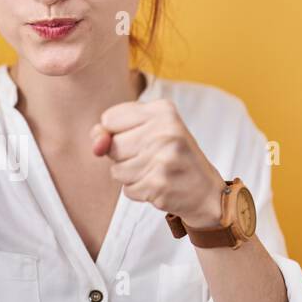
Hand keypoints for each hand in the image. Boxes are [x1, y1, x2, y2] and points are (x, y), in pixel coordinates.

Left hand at [90, 98, 224, 228]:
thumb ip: (112, 131)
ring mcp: (163, 159)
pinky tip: (158, 185)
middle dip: (123, 156)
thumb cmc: (172, 156)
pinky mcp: (159, 185)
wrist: (205, 191)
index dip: (117, 133)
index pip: (109, 119)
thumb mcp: (149, 131)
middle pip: (112, 145)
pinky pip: (127, 190)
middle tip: (151, 157)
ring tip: (155, 171)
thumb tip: (96, 145)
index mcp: (163, 110)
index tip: (141, 137)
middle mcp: (165, 131)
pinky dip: (138, 191)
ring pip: (116, 170)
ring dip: (130, 176)